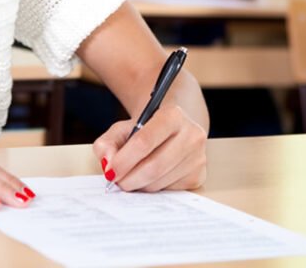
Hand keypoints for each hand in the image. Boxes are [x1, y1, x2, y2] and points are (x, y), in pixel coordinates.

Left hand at [92, 104, 206, 191]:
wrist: (171, 131)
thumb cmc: (145, 130)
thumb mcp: (122, 129)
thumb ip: (107, 143)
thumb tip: (108, 163)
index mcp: (172, 115)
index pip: (145, 142)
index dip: (124, 160)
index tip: (110, 171)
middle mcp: (191, 134)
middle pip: (154, 166)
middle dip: (129, 178)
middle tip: (116, 181)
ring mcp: (198, 157)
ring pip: (160, 181)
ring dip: (139, 185)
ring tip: (130, 178)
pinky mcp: (198, 176)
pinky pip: (168, 190)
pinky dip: (152, 189)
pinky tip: (147, 179)